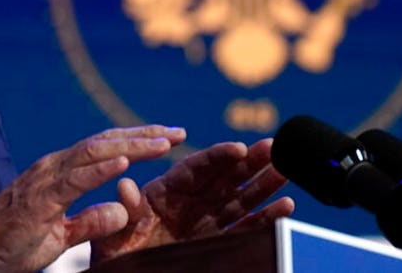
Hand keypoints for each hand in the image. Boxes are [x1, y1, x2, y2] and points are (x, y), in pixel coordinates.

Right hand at [0, 125, 186, 272]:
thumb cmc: (14, 246)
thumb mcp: (62, 237)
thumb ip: (90, 222)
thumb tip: (122, 213)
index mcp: (61, 173)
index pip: (106, 148)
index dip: (139, 141)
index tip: (171, 138)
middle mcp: (54, 166)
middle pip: (106, 142)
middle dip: (145, 135)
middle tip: (180, 132)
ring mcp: (45, 178)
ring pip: (94, 152)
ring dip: (132, 145)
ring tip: (164, 142)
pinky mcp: (39, 198)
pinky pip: (74, 178)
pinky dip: (101, 168)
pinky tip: (125, 162)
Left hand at [91, 137, 294, 261]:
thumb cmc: (116, 255)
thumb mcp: (114, 233)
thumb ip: (126, 211)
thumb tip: (124, 186)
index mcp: (165, 193)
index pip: (195, 169)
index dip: (217, 157)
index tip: (237, 148)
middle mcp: (190, 204)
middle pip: (224, 178)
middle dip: (249, 162)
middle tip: (273, 147)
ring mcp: (206, 223)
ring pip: (240, 199)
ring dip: (264, 184)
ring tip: (286, 170)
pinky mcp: (217, 244)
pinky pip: (245, 228)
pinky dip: (266, 218)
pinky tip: (286, 207)